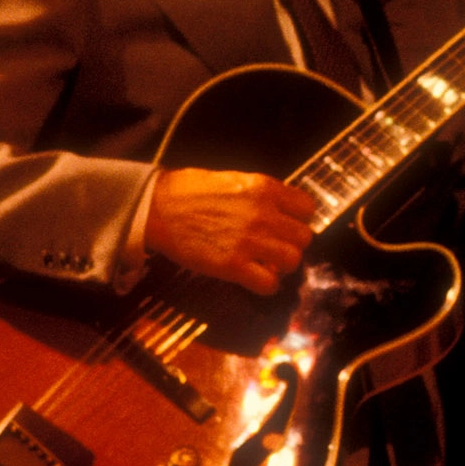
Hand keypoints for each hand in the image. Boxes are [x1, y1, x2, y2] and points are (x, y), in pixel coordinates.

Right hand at [145, 168, 315, 294]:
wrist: (157, 207)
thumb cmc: (190, 191)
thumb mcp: (234, 180)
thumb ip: (261, 194)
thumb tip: (279, 208)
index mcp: (265, 188)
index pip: (307, 208)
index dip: (298, 219)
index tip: (286, 225)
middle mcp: (264, 214)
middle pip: (304, 237)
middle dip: (292, 244)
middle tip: (276, 248)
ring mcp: (250, 240)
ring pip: (293, 260)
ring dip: (283, 266)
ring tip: (268, 265)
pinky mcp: (233, 265)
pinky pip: (269, 283)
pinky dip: (268, 286)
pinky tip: (257, 280)